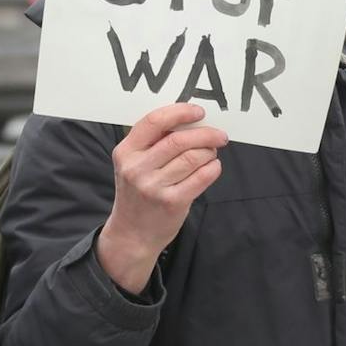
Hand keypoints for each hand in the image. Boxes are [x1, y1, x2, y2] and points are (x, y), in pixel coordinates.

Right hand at [96, 103, 226, 293]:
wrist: (132, 234)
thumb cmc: (137, 193)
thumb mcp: (132, 165)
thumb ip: (152, 143)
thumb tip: (189, 120)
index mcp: (126, 152)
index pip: (154, 121)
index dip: (180, 112)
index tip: (198, 111)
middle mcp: (137, 169)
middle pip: (179, 140)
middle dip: (205, 133)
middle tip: (219, 135)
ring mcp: (154, 187)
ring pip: (193, 157)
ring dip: (209, 151)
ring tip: (212, 153)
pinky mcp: (172, 202)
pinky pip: (202, 177)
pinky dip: (213, 168)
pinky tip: (212, 167)